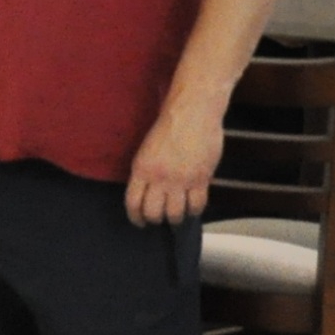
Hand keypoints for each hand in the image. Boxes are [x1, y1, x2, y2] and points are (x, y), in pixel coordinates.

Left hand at [124, 98, 224, 226]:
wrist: (192, 112)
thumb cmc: (169, 127)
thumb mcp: (147, 150)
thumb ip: (146, 172)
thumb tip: (148, 193)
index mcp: (141, 169)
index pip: (133, 203)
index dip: (136, 217)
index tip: (140, 222)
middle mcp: (159, 178)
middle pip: (153, 213)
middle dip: (155, 220)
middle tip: (160, 219)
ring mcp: (181, 180)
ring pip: (175, 214)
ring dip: (175, 219)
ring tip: (177, 216)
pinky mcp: (201, 179)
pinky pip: (197, 205)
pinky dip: (194, 210)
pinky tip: (193, 208)